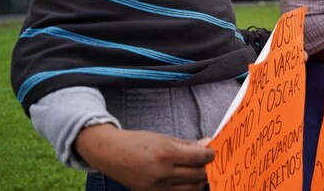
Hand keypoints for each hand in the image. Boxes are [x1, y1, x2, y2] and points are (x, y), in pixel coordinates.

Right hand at [75, 124, 213, 189]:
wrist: (112, 155)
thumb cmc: (137, 143)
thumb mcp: (164, 138)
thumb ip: (187, 144)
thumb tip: (207, 144)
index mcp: (167, 154)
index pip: (200, 157)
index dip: (210, 154)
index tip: (211, 151)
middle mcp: (163, 173)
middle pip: (198, 174)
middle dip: (206, 167)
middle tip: (205, 160)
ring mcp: (158, 187)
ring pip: (192, 188)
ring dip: (198, 179)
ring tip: (195, 170)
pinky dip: (186, 188)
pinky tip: (185, 180)